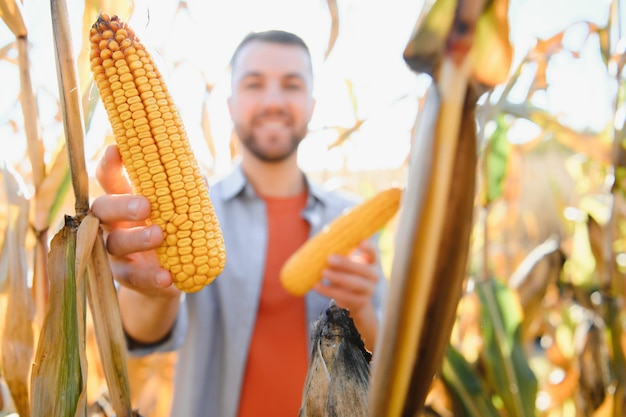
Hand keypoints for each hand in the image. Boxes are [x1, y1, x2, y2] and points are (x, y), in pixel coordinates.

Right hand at [91, 144, 176, 297]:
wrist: (167, 276)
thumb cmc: (170, 233)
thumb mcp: (177, 212)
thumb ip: (185, 196)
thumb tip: (200, 181)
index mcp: (123, 201)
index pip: (109, 179)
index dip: (109, 165)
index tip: (117, 149)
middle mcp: (112, 224)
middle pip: (103, 209)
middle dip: (122, 205)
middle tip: (145, 206)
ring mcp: (115, 252)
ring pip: (116, 243)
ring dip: (137, 239)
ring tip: (159, 235)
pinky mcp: (125, 277)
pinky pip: (134, 277)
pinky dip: (150, 277)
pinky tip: (166, 276)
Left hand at [313, 239, 379, 318]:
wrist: (355, 298)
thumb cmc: (348, 272)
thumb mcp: (347, 262)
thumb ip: (340, 254)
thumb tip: (322, 247)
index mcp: (372, 262)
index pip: (374, 253)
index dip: (369, 248)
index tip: (361, 242)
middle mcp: (374, 276)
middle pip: (363, 270)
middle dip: (346, 264)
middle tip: (329, 258)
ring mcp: (369, 290)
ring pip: (354, 284)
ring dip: (337, 278)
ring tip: (323, 272)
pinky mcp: (359, 302)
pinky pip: (344, 297)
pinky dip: (328, 291)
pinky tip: (317, 285)